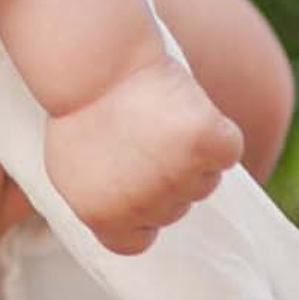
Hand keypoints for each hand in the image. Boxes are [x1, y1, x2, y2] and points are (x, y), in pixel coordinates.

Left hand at [43, 55, 241, 255]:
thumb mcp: (72, 165)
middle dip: (163, 174)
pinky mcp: (209, 146)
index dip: (137, 210)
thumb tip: (129, 225)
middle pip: (177, 207)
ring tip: (153, 116)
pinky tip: (182, 106)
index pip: (138, 240)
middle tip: (138, 132)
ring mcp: (179, 178)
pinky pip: (226, 150)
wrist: (92, 59)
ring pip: (204, 180)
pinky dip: (215, 129)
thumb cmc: (80, 104)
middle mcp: (144, 207)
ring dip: (188, 153)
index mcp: (102, 217)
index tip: (129, 176)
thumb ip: (103, 199)